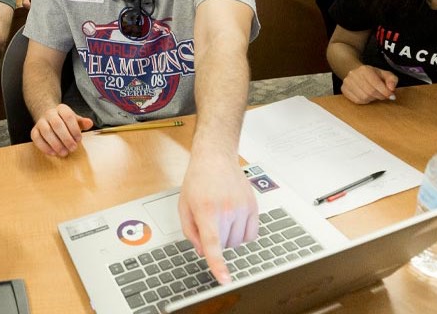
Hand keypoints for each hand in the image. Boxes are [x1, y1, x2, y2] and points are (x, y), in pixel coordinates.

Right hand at [31, 104, 93, 156]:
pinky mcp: (34, 131)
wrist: (49, 119)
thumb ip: (82, 122)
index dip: (74, 128)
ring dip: (56, 144)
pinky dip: (44, 147)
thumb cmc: (66, 122)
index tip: (79, 139)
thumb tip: (89, 123)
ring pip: (46, 132)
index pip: (68, 116)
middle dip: (66, 138)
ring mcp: (40, 122)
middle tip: (73, 148)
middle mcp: (50, 113)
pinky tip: (53, 153)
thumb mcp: (75, 120)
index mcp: (62, 109)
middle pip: (57, 124)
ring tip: (64, 153)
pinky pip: (37, 138)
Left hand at [178, 153, 258, 284]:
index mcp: (206, 210)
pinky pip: (251, 235)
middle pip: (224, 246)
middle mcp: (226, 209)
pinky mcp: (253, 206)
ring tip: (221, 216)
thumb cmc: (198, 180)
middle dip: (216, 241)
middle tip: (210, 220)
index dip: (218, 264)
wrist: (216, 158)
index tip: (224, 279)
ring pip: (238, 242)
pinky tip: (234, 221)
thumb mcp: (183, 205)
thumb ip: (190, 232)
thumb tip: (202, 251)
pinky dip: (242, 234)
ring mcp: (242, 207)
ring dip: (229, 237)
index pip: (213, 243)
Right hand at [341, 65, 397, 104]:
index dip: (385, 92)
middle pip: (370, 92)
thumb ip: (392, 80)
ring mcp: (347, 82)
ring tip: (374, 95)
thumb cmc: (373, 75)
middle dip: (379, 96)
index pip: (376, 83)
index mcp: (365, 69)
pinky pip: (356, 100)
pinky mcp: (344, 90)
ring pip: (363, 97)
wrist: (357, 73)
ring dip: (372, 99)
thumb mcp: (385, 74)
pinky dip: (364, 101)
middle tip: (383, 96)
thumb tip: (391, 89)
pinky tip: (367, 97)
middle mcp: (354, 74)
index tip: (391, 96)